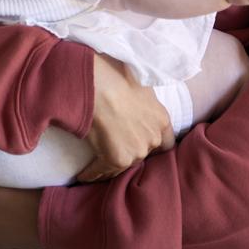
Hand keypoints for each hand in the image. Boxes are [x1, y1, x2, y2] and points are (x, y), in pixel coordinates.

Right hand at [77, 53, 175, 182]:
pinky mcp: (116, 160)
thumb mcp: (139, 80)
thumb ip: (144, 98)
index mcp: (161, 120)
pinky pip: (102, 171)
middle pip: (143, 153)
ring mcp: (136, 152)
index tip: (141, 141)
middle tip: (114, 146)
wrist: (99, 85)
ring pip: (123, 165)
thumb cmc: (116, 75)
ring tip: (97, 162)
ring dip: (111, 163)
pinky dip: (92, 173)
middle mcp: (152, 139)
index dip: (153, 143)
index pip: (166, 143)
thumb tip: (136, 94)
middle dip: (130, 150)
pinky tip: (83, 174)